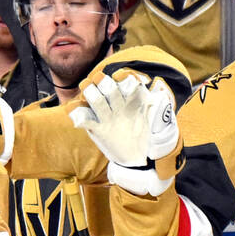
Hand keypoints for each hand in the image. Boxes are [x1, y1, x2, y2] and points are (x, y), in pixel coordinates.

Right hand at [69, 72, 181, 195]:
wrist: (141, 158)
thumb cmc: (153, 138)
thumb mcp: (162, 121)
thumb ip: (161, 108)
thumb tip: (160, 94)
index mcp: (134, 101)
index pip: (127, 82)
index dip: (125, 77)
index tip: (126, 78)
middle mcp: (119, 106)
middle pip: (108, 88)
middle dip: (103, 81)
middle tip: (99, 79)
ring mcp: (107, 117)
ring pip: (96, 101)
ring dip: (89, 92)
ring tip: (85, 88)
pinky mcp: (98, 130)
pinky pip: (86, 121)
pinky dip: (77, 114)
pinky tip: (72, 110)